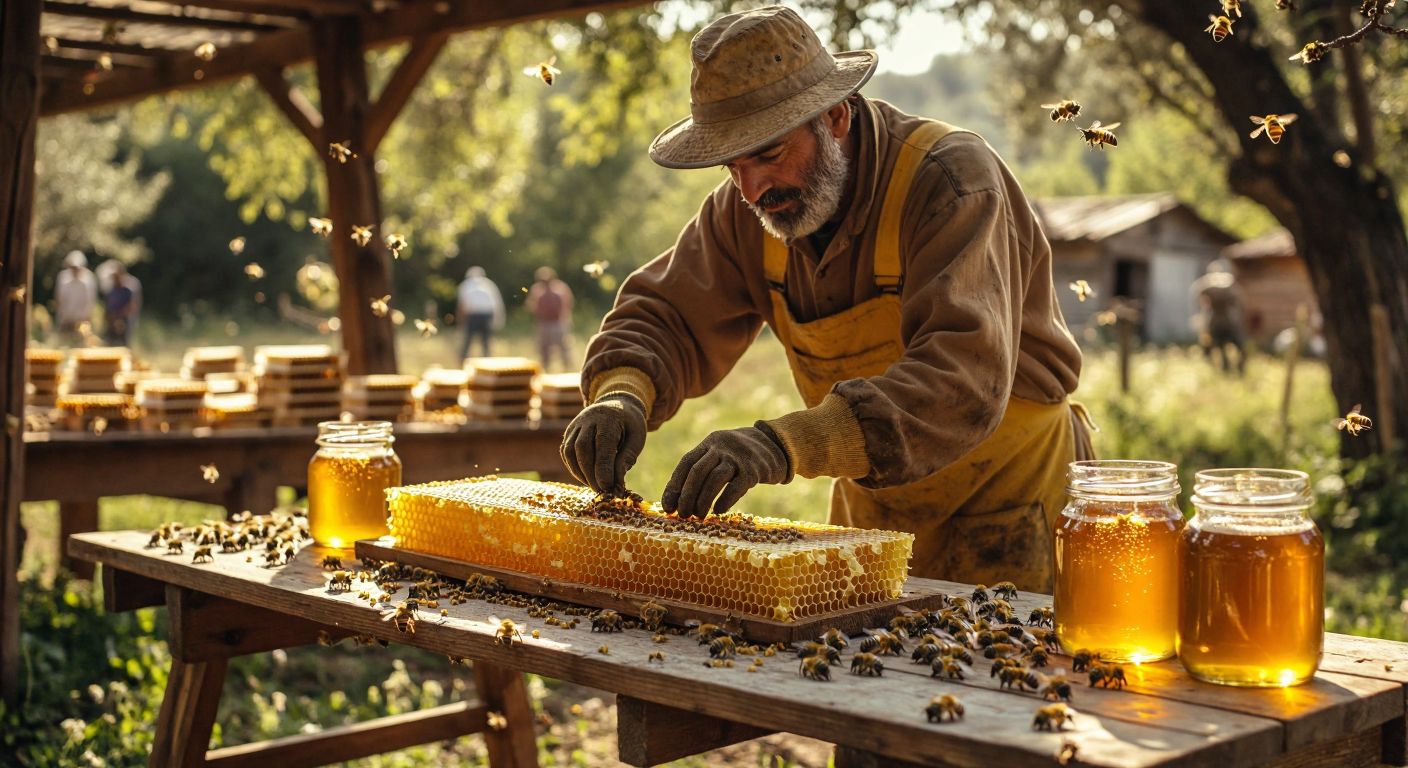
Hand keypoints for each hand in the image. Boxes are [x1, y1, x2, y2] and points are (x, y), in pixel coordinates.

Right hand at [560, 393, 647, 492]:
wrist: (616, 403)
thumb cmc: (630, 424)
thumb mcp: (637, 438)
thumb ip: (627, 458)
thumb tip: (617, 482)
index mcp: (609, 418)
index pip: (602, 444)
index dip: (603, 467)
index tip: (607, 486)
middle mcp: (588, 419)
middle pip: (582, 447)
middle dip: (590, 472)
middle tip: (601, 490)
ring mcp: (576, 424)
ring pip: (570, 450)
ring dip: (579, 472)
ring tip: (593, 486)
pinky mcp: (569, 432)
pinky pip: (566, 452)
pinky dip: (574, 467)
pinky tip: (585, 478)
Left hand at [663, 423, 790, 517]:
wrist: (776, 444)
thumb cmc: (740, 457)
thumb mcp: (720, 454)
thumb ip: (703, 470)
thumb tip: (678, 501)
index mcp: (709, 443)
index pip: (686, 464)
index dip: (674, 486)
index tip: (668, 507)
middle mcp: (721, 446)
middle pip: (697, 471)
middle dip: (687, 495)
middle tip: (683, 515)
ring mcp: (738, 456)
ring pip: (715, 478)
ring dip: (703, 500)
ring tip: (698, 516)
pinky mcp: (755, 469)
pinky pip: (736, 486)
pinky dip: (725, 500)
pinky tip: (718, 511)